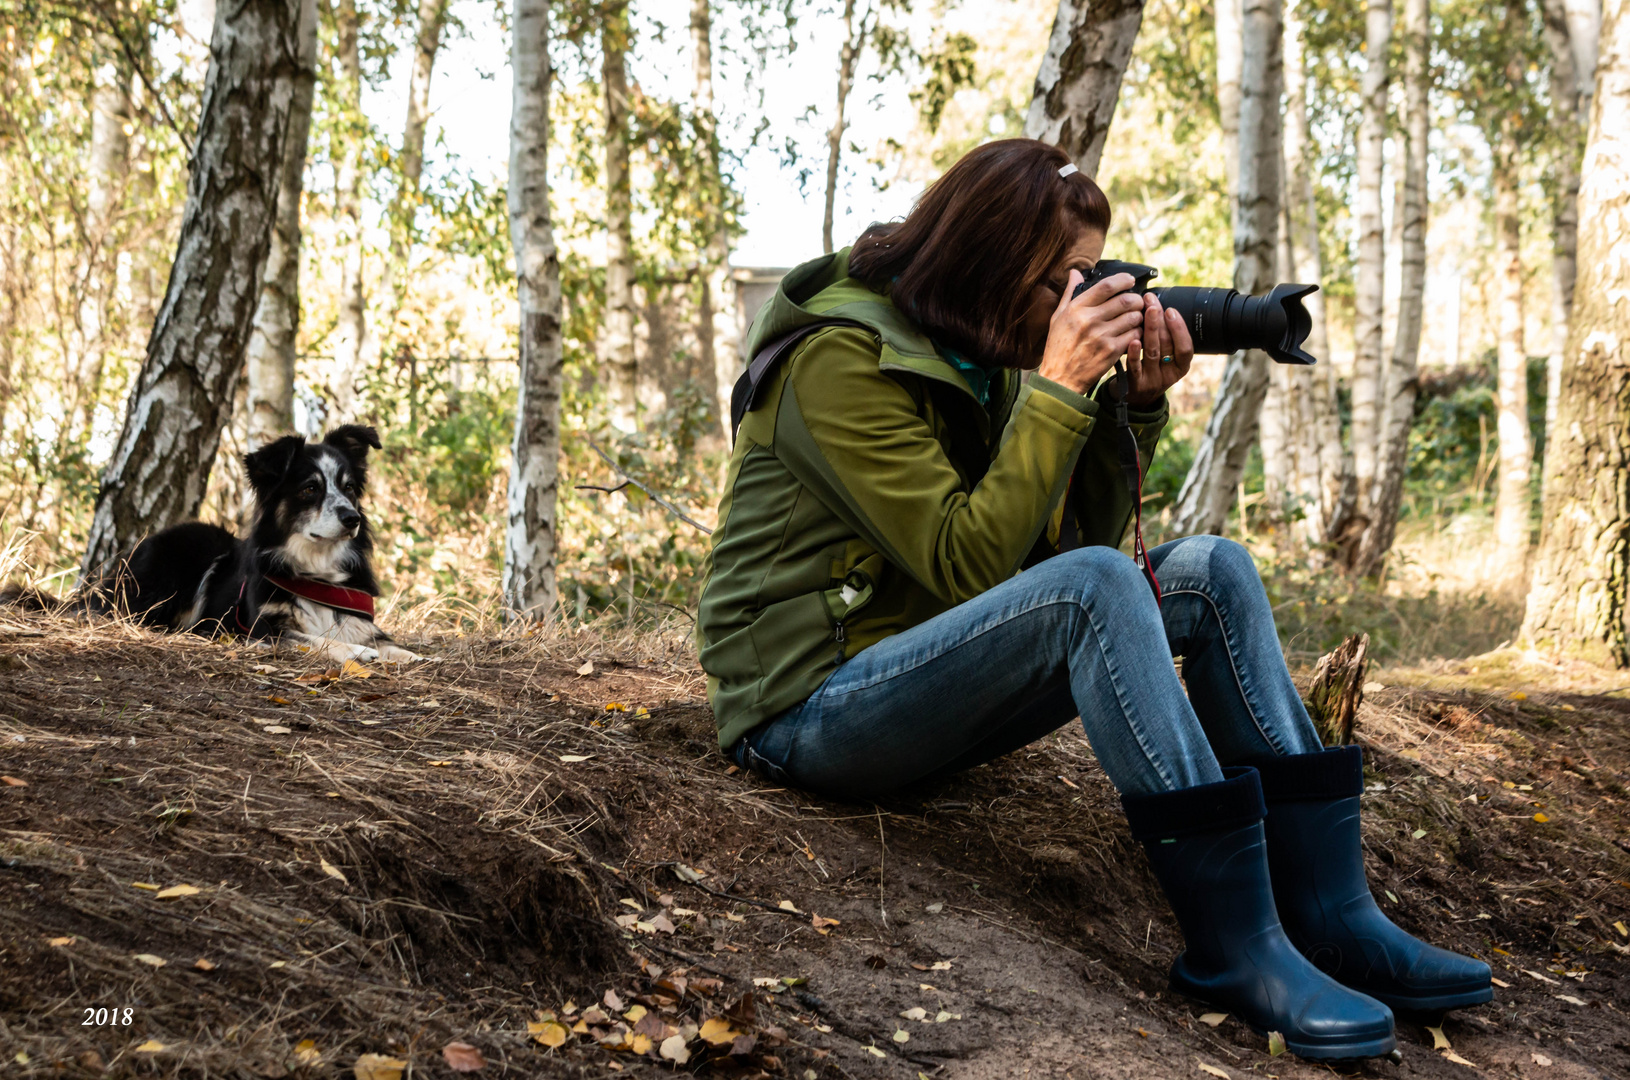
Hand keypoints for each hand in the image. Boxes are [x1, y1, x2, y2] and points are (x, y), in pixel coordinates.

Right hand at [1035, 270, 1147, 394]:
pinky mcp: (1111, 351)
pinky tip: (1132, 335)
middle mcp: (1089, 320)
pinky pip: (1134, 336)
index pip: (1107, 286)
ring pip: (1134, 317)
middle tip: (1137, 302)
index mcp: (1076, 309)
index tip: (1130, 281)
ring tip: (1135, 319)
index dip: (1124, 280)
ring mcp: (1102, 336)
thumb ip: (1070, 294)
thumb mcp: (1058, 318)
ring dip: (1139, 316)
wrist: (1060, 379)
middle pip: (1126, 300)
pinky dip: (1137, 333)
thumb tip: (1075, 273)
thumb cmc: (1058, 348)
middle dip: (1137, 299)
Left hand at [1122, 292, 1192, 405]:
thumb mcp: (1164, 358)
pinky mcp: (1135, 385)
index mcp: (1180, 367)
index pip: (1185, 348)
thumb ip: (1166, 339)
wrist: (1134, 398)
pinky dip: (1134, 353)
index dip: (1179, 329)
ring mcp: (1152, 381)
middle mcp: (1168, 375)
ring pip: (1152, 352)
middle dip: (1160, 320)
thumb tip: (1160, 307)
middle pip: (1167, 345)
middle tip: (1151, 301)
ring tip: (1145, 311)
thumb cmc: (1149, 369)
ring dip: (1150, 329)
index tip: (1170, 310)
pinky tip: (1133, 339)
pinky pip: (1135, 368)